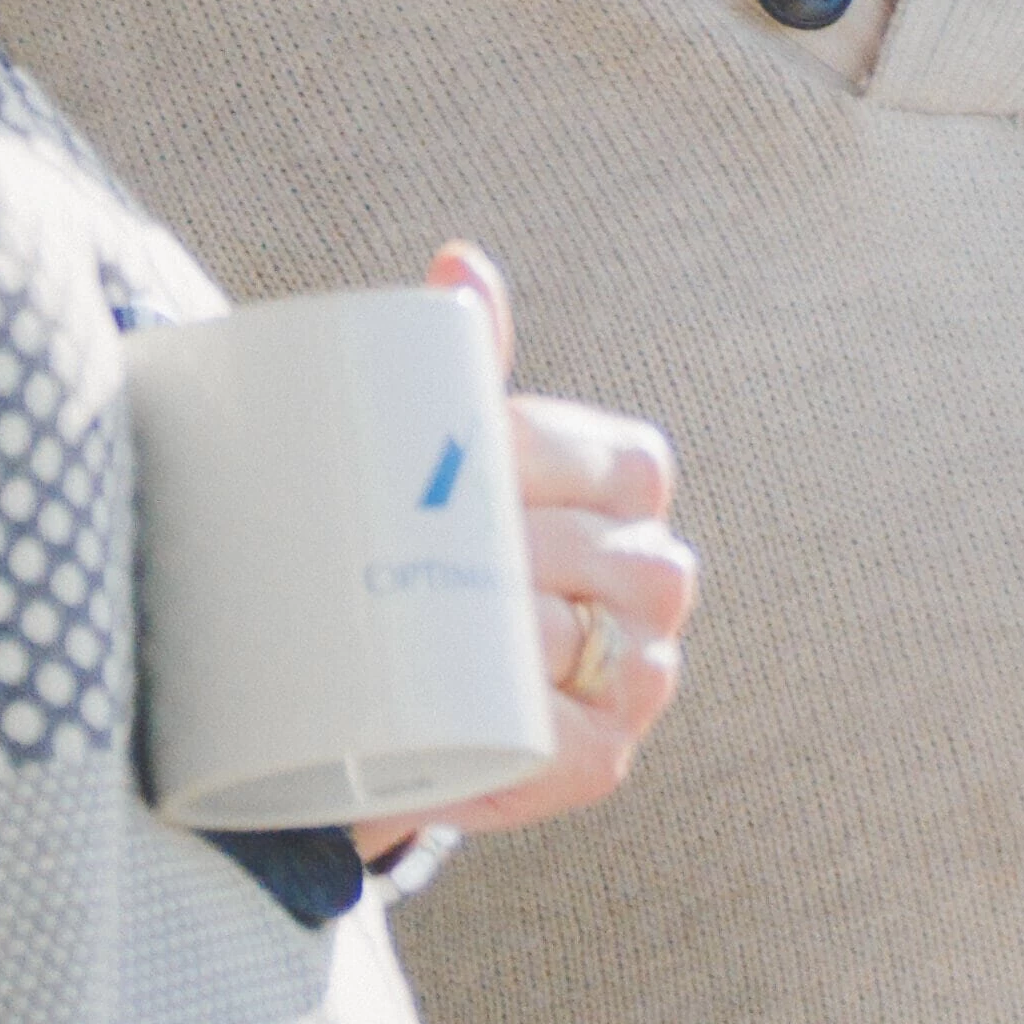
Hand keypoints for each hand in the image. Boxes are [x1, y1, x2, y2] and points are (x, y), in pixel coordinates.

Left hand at [357, 243, 693, 849]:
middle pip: (612, 556)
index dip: (545, 460)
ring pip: (598, 642)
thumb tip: (458, 264)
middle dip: (515, 549)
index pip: (627, 465)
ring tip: (432, 619)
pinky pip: (582, 744)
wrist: (367, 686)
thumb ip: (464, 366)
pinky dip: (525, 730)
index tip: (460, 463)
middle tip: (418, 546)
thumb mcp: (442, 460)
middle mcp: (656, 582)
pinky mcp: (600, 759)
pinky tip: (477, 711)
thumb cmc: (422, 548)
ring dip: (515, 634)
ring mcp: (639, 676)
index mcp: (632, 492)